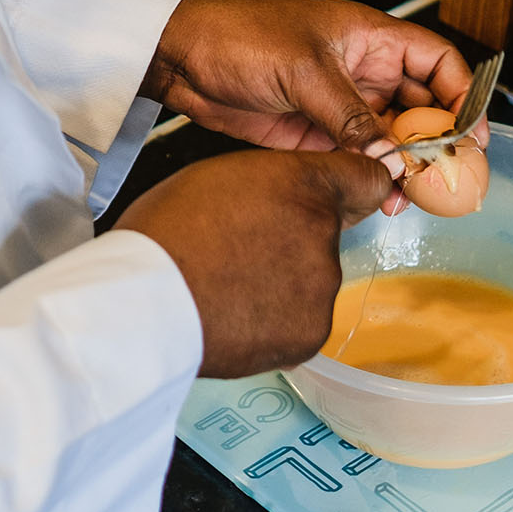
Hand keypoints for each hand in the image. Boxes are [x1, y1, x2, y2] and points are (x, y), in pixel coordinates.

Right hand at [117, 149, 391, 377]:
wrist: (145, 302)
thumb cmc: (166, 231)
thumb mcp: (217, 177)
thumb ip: (272, 184)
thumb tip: (289, 202)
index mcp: (304, 184)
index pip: (367, 179)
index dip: (352, 189)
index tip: (340, 201)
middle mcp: (325, 233)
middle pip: (326, 235)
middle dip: (293, 242)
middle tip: (240, 253)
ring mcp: (322, 288)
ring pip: (311, 282)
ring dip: (282, 285)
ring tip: (228, 289)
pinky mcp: (311, 334)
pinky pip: (300, 323)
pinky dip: (274, 323)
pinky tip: (235, 316)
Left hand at [140, 0, 482, 212]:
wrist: (182, 57)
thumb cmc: (241, 36)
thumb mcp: (304, 73)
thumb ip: (351, 118)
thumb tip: (391, 159)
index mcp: (371, 39)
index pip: (437, 63)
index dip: (462, 95)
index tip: (471, 134)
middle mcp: (363, 71)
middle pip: (421, 108)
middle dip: (436, 144)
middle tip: (444, 180)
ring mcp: (340, 104)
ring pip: (390, 139)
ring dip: (404, 168)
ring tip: (407, 198)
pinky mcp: (315, 133)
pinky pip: (357, 157)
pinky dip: (371, 177)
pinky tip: (379, 198)